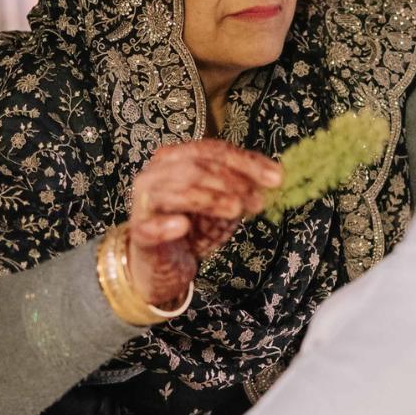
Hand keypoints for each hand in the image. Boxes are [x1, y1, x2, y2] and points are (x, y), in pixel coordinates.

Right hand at [125, 140, 280, 306]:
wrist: (162, 263)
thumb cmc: (192, 226)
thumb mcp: (222, 202)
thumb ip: (242, 187)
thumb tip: (275, 176)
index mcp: (176, 158)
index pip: (212, 151)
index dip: (245, 162)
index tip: (275, 177)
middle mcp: (156, 173)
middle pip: (196, 167)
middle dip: (232, 181)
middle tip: (258, 200)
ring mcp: (144, 201)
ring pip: (178, 191)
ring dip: (211, 198)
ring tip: (236, 209)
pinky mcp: (139, 233)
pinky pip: (150, 227)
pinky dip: (166, 225)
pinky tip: (183, 226)